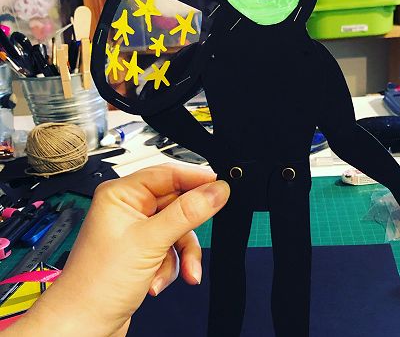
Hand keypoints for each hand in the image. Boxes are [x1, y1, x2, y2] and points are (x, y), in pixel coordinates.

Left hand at [8, 165, 229, 336]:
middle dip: (188, 229)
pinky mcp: (144, 251)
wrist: (83, 328)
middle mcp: (129, 208)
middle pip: (177, 203)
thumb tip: (216, 190)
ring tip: (185, 271)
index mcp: (121, 194)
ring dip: (183, 253)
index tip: (220, 186)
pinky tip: (160, 281)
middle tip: (203, 234)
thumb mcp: (150, 242)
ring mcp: (137, 231)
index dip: (195, 179)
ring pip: (178, 228)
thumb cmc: (96, 284)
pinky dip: (173, 265)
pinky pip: (173, 247)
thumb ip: (187, 213)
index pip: (167, 174)